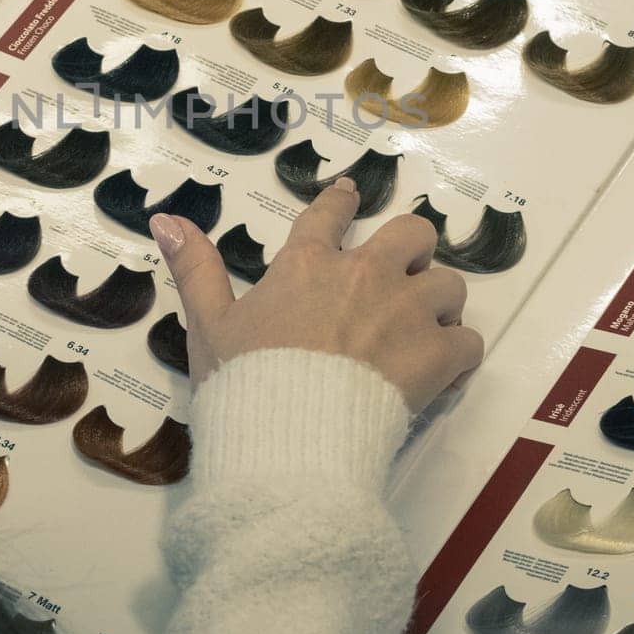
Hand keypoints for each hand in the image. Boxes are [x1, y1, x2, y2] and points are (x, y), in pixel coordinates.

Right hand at [148, 177, 485, 410]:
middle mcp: (364, 276)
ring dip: (439, 304)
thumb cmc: (244, 384)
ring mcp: (406, 312)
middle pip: (413, 234)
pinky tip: (445, 371)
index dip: (342, 201)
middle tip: (403, 276)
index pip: (330, 214)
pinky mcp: (437, 356)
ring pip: (449, 284)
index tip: (350, 194)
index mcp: (307, 265)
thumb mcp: (208, 325)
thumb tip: (165, 220)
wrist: (290, 439)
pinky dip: (459, 354)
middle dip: (413, 250)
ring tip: (425, 329)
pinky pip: (468, 341)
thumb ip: (194, 269)